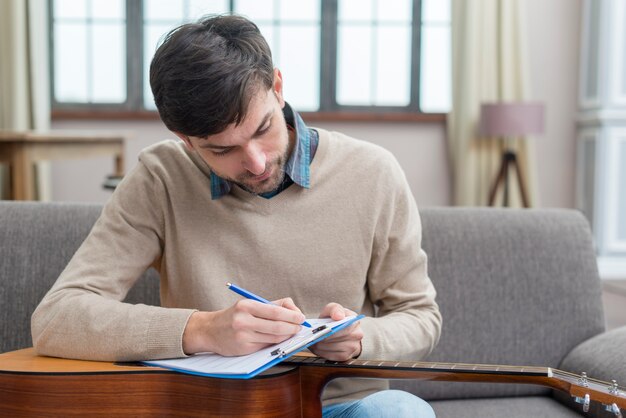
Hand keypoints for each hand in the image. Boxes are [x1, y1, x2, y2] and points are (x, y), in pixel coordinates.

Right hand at [182, 297, 304, 355]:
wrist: (209, 330)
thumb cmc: (234, 316)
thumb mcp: (249, 304)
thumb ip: (272, 306)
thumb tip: (295, 312)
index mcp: (247, 305)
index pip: (276, 311)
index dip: (293, 316)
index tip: (301, 317)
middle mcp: (243, 320)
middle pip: (277, 326)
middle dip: (293, 327)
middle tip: (300, 327)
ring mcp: (243, 336)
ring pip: (274, 338)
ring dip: (287, 336)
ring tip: (292, 332)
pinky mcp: (243, 348)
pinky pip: (265, 346)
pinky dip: (275, 343)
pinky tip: (279, 339)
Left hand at [309, 302, 362, 360]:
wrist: (340, 330)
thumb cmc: (335, 319)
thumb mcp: (333, 309)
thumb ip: (335, 309)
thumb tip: (338, 316)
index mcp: (355, 321)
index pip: (344, 328)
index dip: (331, 330)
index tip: (321, 330)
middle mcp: (357, 335)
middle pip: (337, 339)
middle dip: (323, 338)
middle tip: (313, 336)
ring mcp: (353, 347)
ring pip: (332, 348)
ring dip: (320, 346)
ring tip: (313, 341)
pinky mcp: (346, 357)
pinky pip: (331, 356)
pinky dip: (322, 352)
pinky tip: (317, 347)